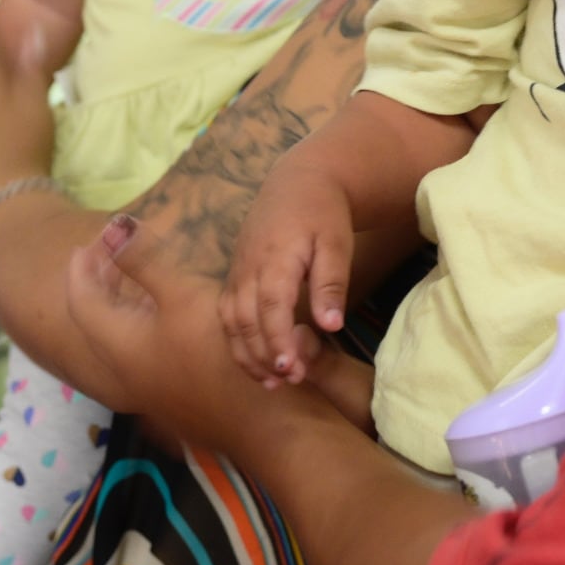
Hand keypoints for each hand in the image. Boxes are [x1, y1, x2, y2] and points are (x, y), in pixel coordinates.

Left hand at [67, 214, 295, 447]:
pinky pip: (135, 349)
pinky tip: (160, 315)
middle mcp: (122, 367)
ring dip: (116, 305)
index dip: (81, 270)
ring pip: (116, 337)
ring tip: (126, 280)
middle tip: (102, 257)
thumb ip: (146, 261)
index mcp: (118, 343)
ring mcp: (144, 383)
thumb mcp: (181, 295)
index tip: (85, 244)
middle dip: (96, 285)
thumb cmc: (212, 351)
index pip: (83, 302)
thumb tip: (115, 226)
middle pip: (95, 321)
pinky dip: (136, 322)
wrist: (248, 416)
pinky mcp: (166, 390)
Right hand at [220, 157, 354, 383]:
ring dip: (246, 353)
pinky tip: (256, 359)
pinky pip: (227, 313)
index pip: (271, 308)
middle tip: (288, 382)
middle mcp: (249, 267)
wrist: (300, 181)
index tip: (291, 371)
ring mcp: (238, 271)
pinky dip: (237, 340)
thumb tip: (331, 326)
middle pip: (246, 321)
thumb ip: (331, 283)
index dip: (277, 342)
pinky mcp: (235, 275)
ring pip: (231, 321)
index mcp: (276, 258)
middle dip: (263, 356)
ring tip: (271, 382)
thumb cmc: (324, 213)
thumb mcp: (336, 242)